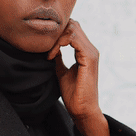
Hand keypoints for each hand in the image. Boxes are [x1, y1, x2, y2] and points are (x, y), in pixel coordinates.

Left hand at [47, 19, 112, 135]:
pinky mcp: (89, 58)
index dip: (57, 33)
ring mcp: (91, 53)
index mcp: (85, 52)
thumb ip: (58, 58)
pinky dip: (60, 44)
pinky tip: (52, 56)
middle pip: (73, 25)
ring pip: (73, 29)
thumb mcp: (61, 71)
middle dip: (56, 32)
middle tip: (44, 46)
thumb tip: (50, 48)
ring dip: (56, 38)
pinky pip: (73, 39)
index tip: (44, 48)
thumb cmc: (73, 94)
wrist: (82, 110)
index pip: (72, 29)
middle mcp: (90, 49)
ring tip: (48, 52)